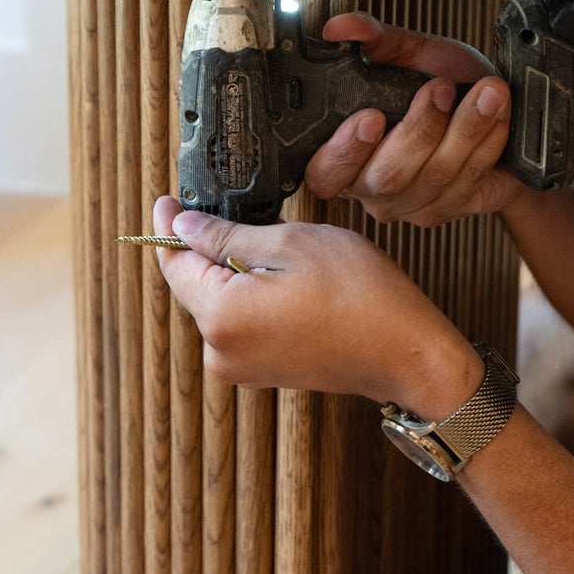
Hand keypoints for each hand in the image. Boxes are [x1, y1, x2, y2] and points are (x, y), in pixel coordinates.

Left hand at [153, 197, 481, 418]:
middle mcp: (221, 352)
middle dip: (207, 248)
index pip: (174, 265)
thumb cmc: (360, 296)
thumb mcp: (290, 243)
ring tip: (277, 247)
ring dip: (233, 272)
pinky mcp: (260, 372)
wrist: (406, 354)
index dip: (168, 226)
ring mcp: (240, 368)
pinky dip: (250, 295)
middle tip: (235, 211)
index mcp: (222, 318)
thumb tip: (182, 225)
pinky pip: (240, 322)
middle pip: (194, 285)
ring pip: (218, 302)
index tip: (167, 200)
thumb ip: (226, 236)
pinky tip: (284, 278)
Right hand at [304, 13, 528, 225]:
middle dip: (418, 131)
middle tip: (440, 90)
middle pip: (385, 177)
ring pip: (433, 177)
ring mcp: (408, 204)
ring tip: (488, 91)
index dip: (343, 150)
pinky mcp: (444, 210)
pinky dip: (488, 142)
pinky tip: (498, 114)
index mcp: (344, 153)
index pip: (323, 171)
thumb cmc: (443, 85)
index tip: (371, 117)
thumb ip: (373, 40)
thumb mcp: (407, 55)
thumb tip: (339, 27)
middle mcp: (369, 186)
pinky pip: (467, 180)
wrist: (493, 113)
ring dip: (465, 129)